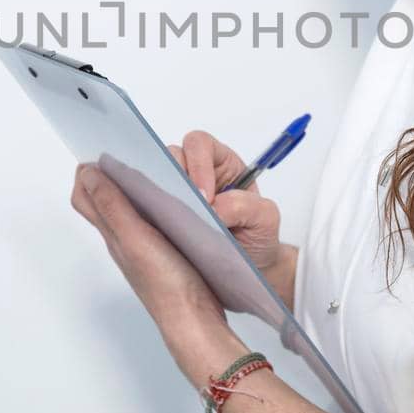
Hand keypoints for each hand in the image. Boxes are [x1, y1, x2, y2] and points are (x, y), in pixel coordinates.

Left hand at [70, 161, 227, 336]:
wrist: (195, 321)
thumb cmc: (167, 285)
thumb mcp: (135, 239)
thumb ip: (113, 206)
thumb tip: (90, 173)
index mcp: (113, 233)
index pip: (85, 197)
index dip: (87, 172)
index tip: (101, 149)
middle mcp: (124, 240)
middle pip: (105, 201)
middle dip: (107, 174)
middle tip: (124, 154)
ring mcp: (144, 247)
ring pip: (129, 211)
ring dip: (133, 189)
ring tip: (150, 170)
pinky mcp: (166, 253)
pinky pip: (152, 223)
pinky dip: (155, 206)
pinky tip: (172, 202)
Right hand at [168, 130, 284, 276]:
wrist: (249, 267)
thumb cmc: (257, 236)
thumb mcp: (265, 219)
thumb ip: (246, 206)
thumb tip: (214, 208)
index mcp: (221, 162)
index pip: (201, 145)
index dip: (198, 165)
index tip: (205, 198)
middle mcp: (194, 171)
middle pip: (171, 156)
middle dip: (177, 180)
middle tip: (187, 210)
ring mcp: (176, 192)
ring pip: (155, 178)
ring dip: (163, 198)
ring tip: (177, 223)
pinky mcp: (162, 213)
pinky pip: (148, 205)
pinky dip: (154, 215)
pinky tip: (166, 232)